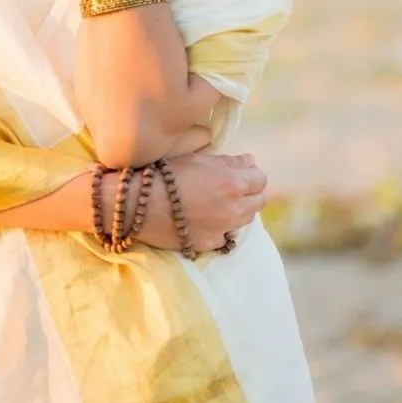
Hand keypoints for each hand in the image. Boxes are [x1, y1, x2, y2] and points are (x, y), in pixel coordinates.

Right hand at [135, 152, 267, 252]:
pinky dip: (222, 227)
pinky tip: (206, 219)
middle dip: (250, 193)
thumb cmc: (168, 174)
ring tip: (219, 202)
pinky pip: (226, 235)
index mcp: (233, 182)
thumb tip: (250, 161)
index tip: (240, 172)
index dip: (251, 174)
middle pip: (259, 201)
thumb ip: (229, 161)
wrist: (142, 205)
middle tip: (232, 187)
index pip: (260, 179)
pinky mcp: (211, 243)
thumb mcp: (198, 159)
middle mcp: (234, 208)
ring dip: (239, 209)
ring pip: (246, 219)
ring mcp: (224, 228)